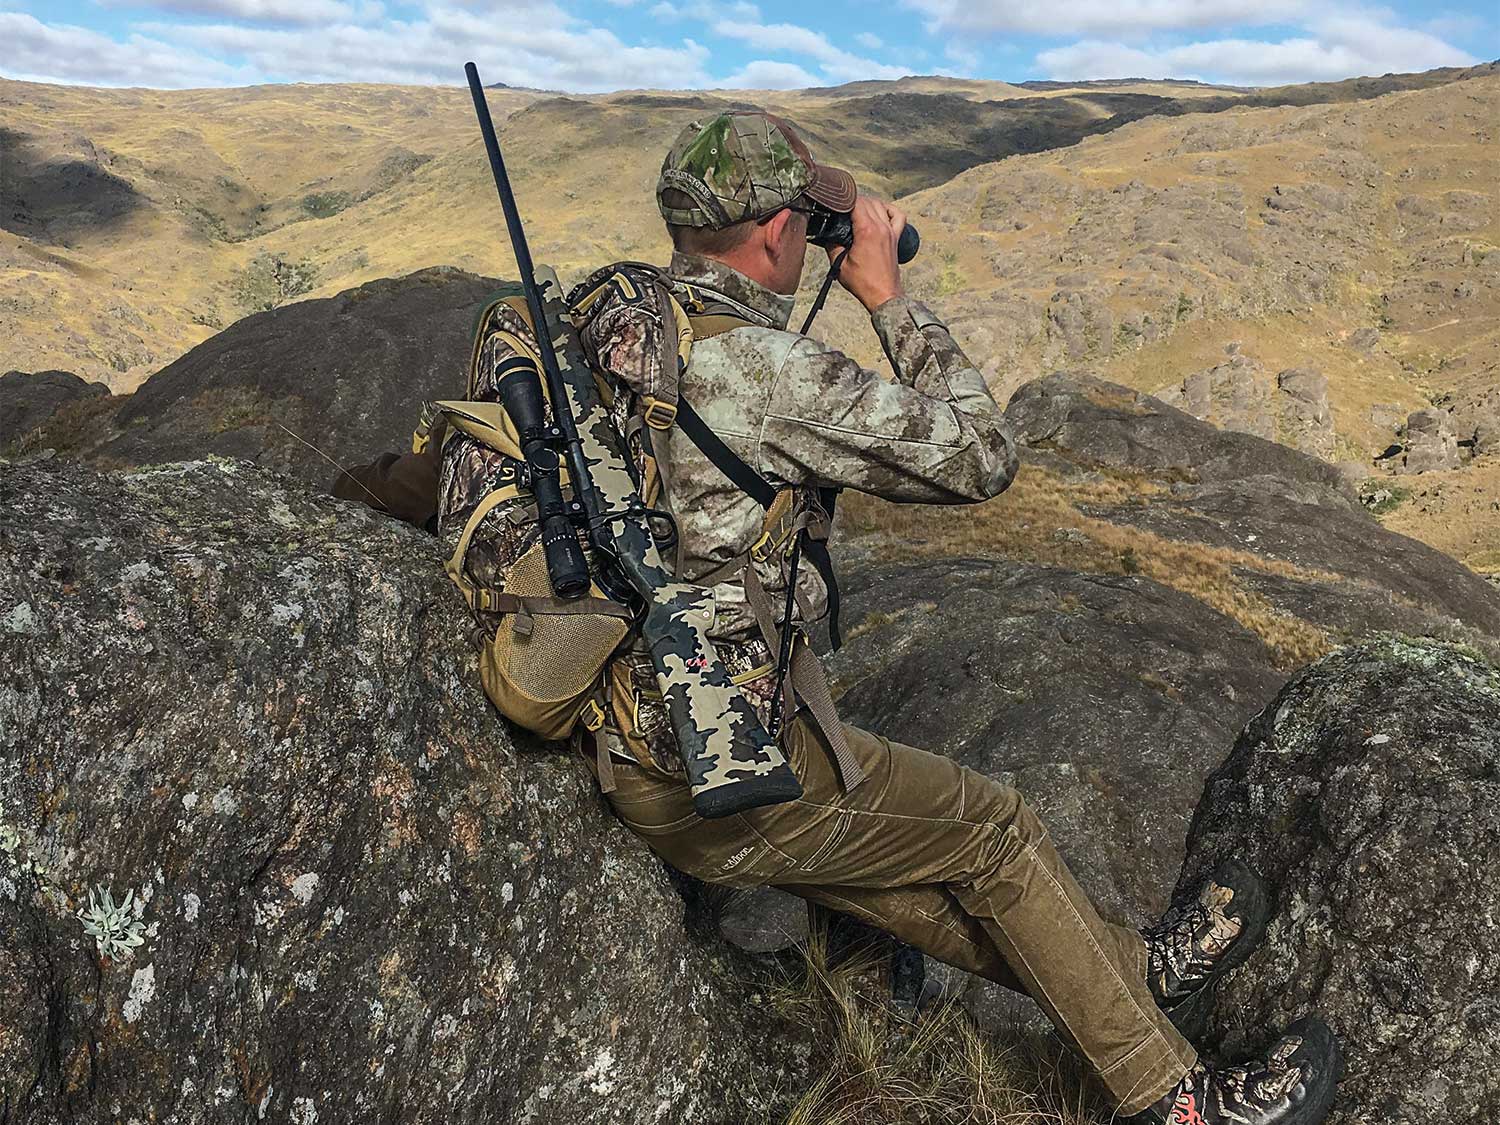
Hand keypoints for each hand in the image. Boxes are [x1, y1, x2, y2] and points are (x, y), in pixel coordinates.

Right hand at [829, 195, 904, 312]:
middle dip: (854, 201)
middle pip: (868, 201)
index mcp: (866, 231)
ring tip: (858, 209)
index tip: (836, 204)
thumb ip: (832, 245)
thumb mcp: (840, 264)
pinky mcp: (896, 237)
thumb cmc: (863, 283)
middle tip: (843, 208)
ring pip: (881, 205)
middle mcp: (881, 227)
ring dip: (869, 203)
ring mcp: (891, 231)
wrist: (883, 295)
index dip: (845, 200)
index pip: (856, 203)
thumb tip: (826, 235)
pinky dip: (890, 210)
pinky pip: (898, 216)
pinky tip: (882, 211)